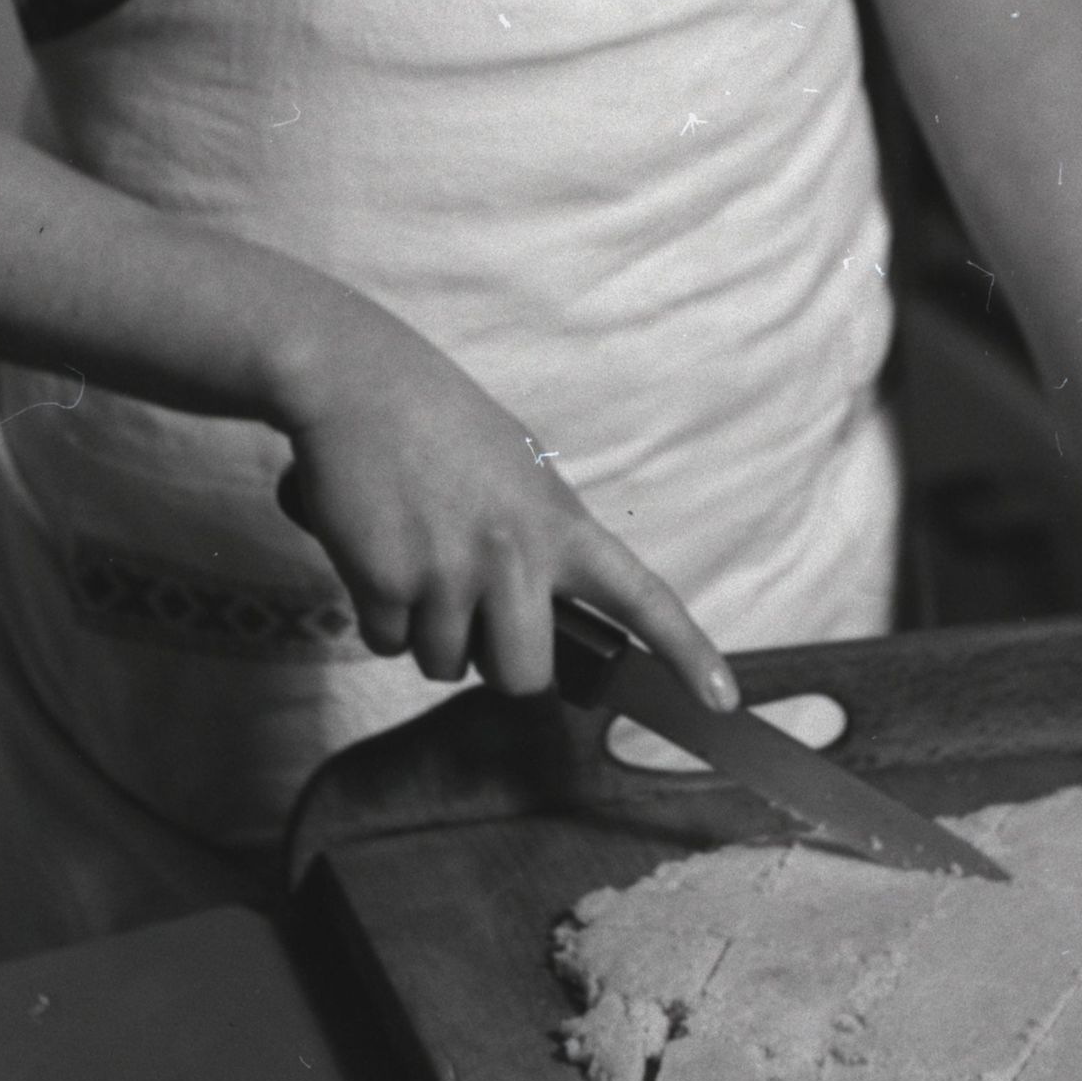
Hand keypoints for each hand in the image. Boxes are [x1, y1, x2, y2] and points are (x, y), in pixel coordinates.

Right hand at [275, 301, 736, 714]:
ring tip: (416, 554)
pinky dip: (379, 613)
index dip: (687, 654)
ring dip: (427, 631)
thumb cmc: (441, 421)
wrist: (359, 379)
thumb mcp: (520, 472)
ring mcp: (451, 574)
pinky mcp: (387, 583)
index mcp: (561, 524)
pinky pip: (388, 643)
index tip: (722, 701)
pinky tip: (378, 552)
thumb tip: (543, 611)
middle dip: (495, 661)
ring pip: (445, 664)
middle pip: (524, 678)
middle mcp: (516, 556)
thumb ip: (543, 541)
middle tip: (472, 611)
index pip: (643, 598)